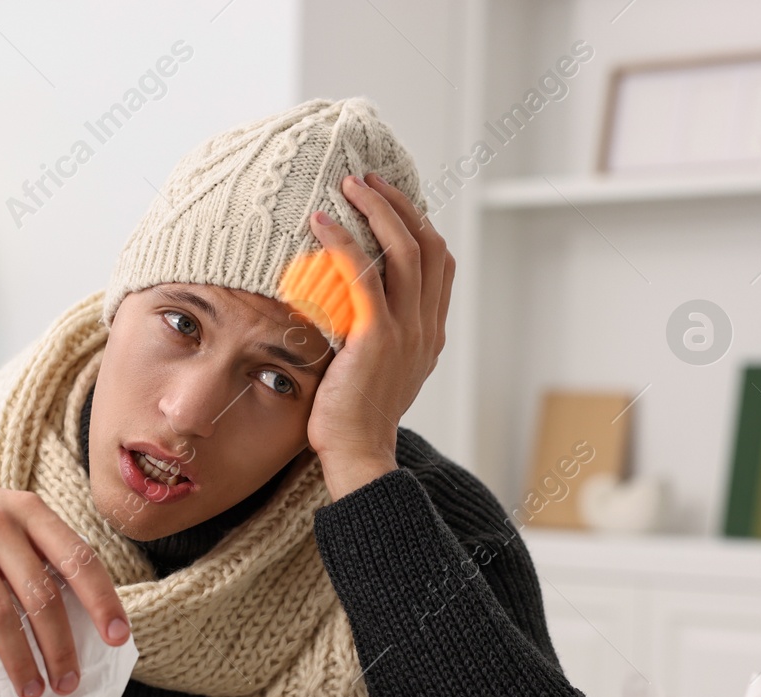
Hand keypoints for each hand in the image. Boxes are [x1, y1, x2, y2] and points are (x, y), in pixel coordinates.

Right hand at [0, 478, 131, 696]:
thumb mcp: (4, 518)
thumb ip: (38, 552)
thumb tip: (82, 618)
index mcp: (27, 510)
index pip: (78, 558)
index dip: (102, 600)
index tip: (119, 638)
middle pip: (41, 596)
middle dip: (59, 648)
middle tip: (68, 684)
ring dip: (19, 663)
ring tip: (31, 693)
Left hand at [304, 172, 455, 499]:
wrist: (359, 455)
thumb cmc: (355, 420)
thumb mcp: (378, 373)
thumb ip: (376, 339)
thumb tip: (347, 310)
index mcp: (430, 333)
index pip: (439, 263)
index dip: (418, 224)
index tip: (390, 201)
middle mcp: (426, 326)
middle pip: (426, 244)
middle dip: (398, 203)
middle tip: (366, 179)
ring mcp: (406, 330)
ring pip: (402, 249)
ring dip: (375, 208)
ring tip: (347, 185)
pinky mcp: (377, 336)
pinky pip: (363, 274)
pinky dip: (344, 240)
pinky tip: (321, 222)